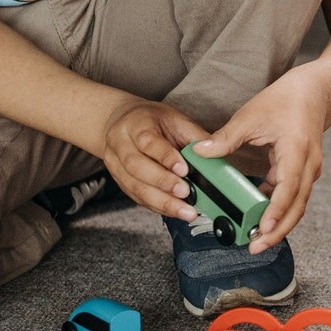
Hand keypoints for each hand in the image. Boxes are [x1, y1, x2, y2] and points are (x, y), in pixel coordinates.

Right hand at [101, 99, 208, 221]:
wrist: (125, 123)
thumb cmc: (154, 121)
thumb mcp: (176, 119)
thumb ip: (194, 137)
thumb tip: (215, 154)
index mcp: (136, 123)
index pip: (148, 142)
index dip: (166, 157)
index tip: (184, 170)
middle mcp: (120, 143)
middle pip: (137, 167)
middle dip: (163, 183)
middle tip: (185, 193)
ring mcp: (115, 164)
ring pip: (134, 186)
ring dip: (161, 201)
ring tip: (183, 209)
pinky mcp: (119, 181)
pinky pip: (136, 197)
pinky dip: (156, 206)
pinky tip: (173, 211)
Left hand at [188, 65, 328, 252]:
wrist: (314, 92)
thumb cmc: (285, 101)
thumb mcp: (251, 115)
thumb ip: (225, 138)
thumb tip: (199, 152)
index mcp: (297, 150)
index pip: (289, 187)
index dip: (276, 210)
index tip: (262, 228)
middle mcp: (308, 165)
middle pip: (297, 206)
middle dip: (277, 230)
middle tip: (255, 248)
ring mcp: (308, 171)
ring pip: (296, 206)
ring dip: (278, 225)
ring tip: (254, 241)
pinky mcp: (303, 174)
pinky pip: (292, 198)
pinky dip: (278, 212)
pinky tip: (258, 220)